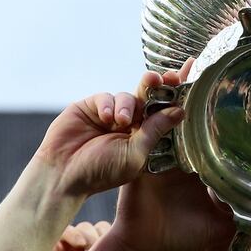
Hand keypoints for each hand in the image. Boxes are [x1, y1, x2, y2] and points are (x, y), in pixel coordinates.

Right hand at [34, 76, 184, 196]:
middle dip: (156, 85)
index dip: (175, 95)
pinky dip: (108, 105)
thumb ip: (155, 130)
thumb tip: (180, 110)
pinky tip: (105, 118)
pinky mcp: (92, 107)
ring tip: (121, 121)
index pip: (165, 112)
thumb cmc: (101, 172)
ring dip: (127, 105)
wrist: (63, 174)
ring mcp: (111, 114)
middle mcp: (131, 124)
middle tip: (159, 78)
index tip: (187, 76)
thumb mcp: (135, 154)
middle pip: (150, 97)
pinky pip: (106, 97)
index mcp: (146, 136)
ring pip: (129, 96)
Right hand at [111, 60, 236, 250]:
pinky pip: (140, 129)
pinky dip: (143, 110)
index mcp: (200, 164)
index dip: (213, 106)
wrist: (147, 249)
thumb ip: (241, 211)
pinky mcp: (138, 158)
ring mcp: (157, 154)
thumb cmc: (183, 238)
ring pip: (160, 114)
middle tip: (195, 61)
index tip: (223, 78)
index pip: (208, 128)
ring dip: (165, 92)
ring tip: (174, 71)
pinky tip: (151, 89)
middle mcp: (179, 154)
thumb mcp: (220, 224)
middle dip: (188, 88)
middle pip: (183, 113)